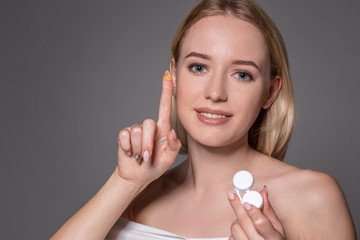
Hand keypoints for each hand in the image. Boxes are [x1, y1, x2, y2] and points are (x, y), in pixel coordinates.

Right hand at [116, 70, 180, 186]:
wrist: (137, 176)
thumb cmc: (155, 166)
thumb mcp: (169, 159)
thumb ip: (174, 146)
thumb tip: (171, 132)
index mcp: (162, 129)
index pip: (165, 106)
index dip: (167, 91)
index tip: (168, 75)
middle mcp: (149, 127)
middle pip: (148, 124)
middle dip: (147, 144)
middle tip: (147, 157)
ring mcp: (136, 130)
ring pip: (137, 131)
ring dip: (138, 148)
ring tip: (140, 157)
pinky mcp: (124, 135)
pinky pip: (125, 136)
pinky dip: (128, 148)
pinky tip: (130, 153)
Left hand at [228, 187, 284, 239]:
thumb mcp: (277, 228)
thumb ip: (268, 210)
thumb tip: (262, 192)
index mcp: (273, 238)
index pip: (261, 223)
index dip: (252, 210)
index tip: (246, 201)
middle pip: (244, 222)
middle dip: (237, 206)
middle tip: (231, 195)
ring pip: (235, 228)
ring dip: (237, 221)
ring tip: (243, 221)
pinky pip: (230, 237)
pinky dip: (234, 232)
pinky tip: (241, 232)